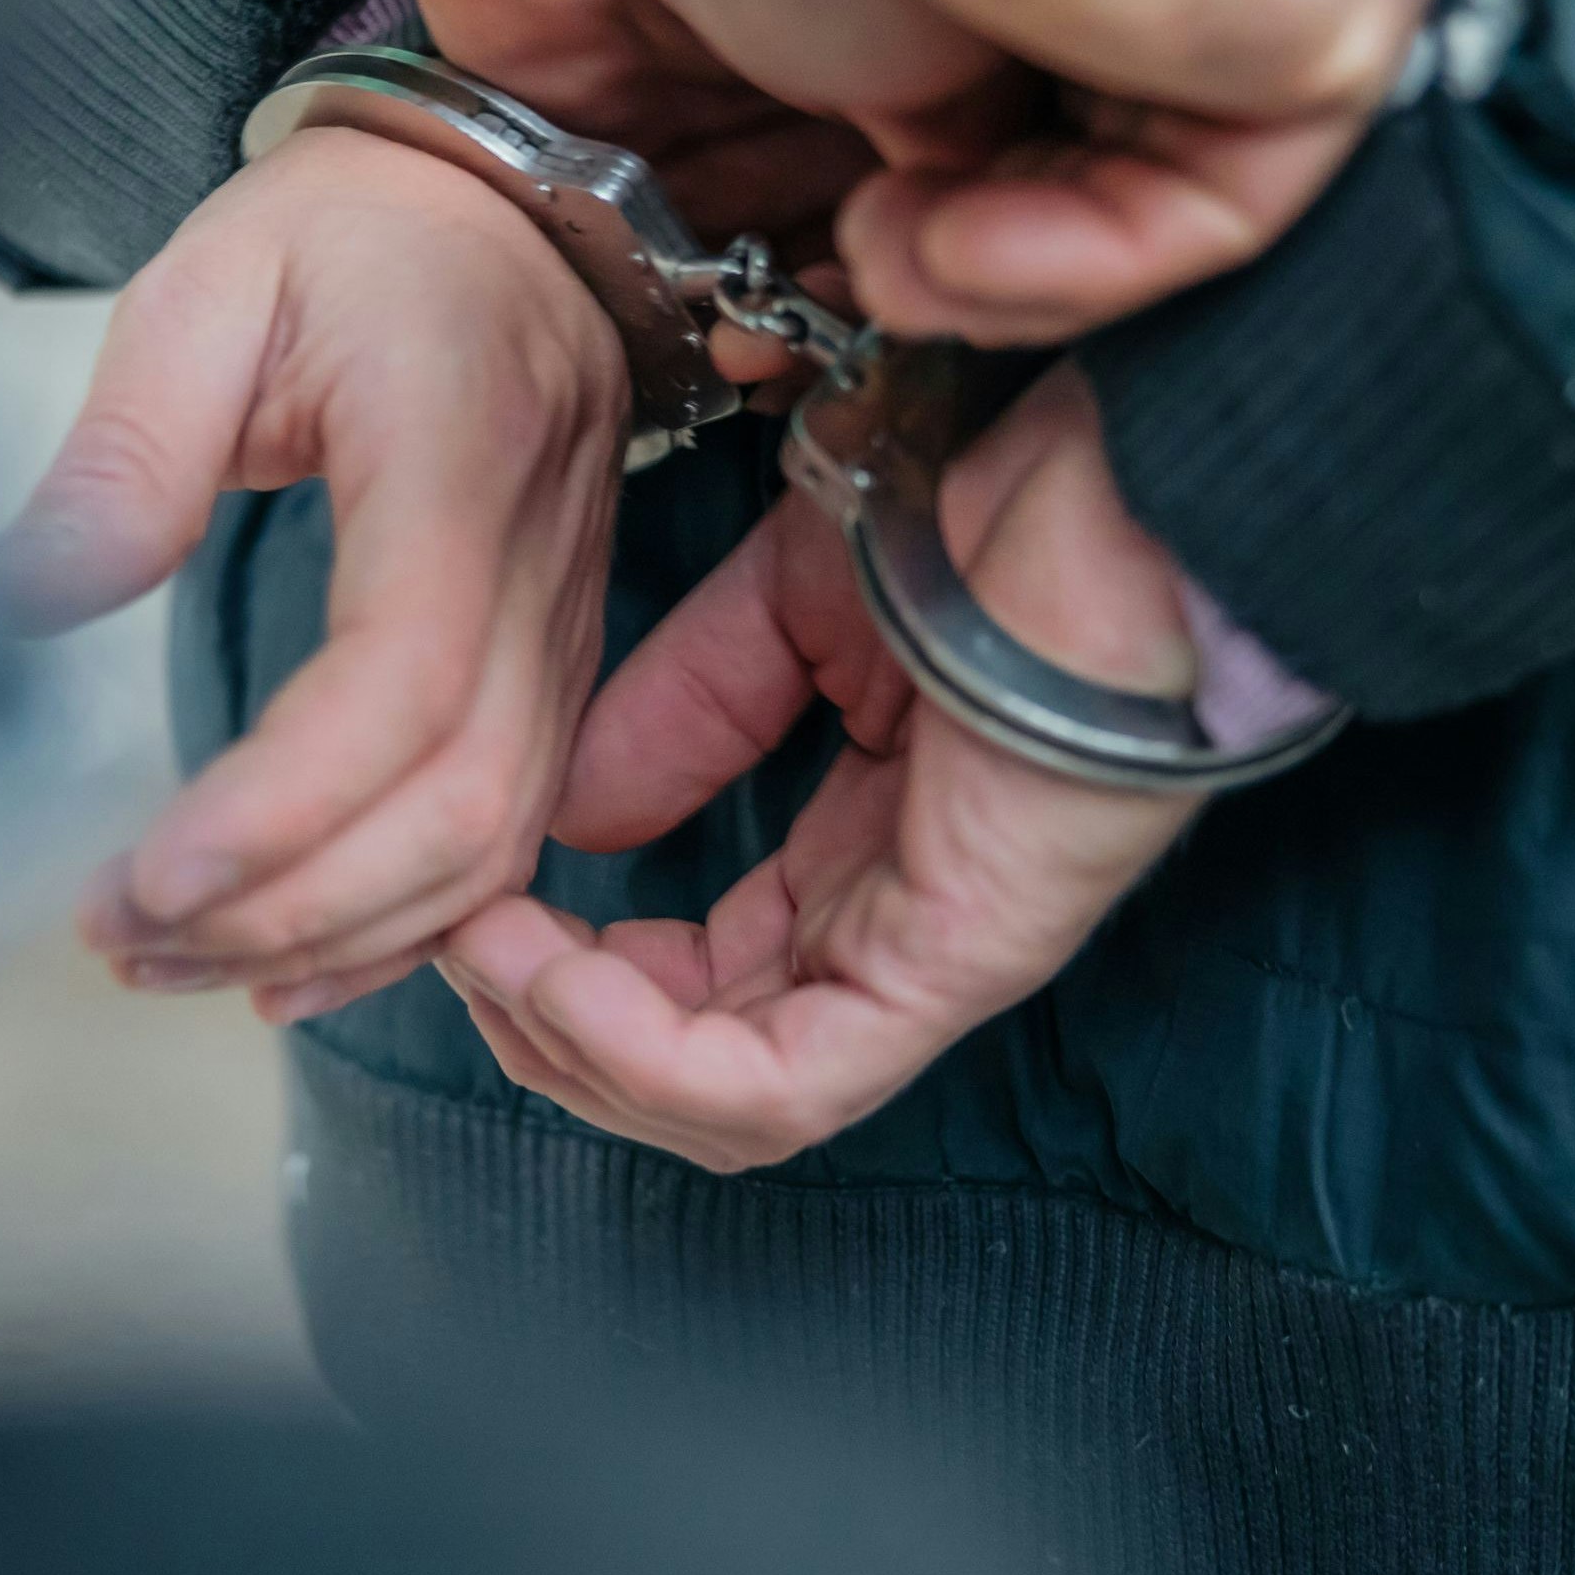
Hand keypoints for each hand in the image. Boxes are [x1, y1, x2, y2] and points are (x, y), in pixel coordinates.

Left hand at [0, 125, 629, 1022]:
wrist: (508, 208)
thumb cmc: (358, 235)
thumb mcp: (211, 289)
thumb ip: (125, 453)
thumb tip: (18, 601)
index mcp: (459, 451)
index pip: (405, 674)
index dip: (285, 804)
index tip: (149, 872)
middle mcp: (541, 560)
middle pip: (460, 799)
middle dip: (287, 902)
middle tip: (119, 933)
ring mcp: (568, 624)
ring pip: (494, 842)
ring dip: (334, 932)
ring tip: (170, 957)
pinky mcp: (558, 665)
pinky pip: (510, 831)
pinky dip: (405, 923)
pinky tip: (288, 960)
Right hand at [439, 366, 1202, 1170]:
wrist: (1114, 469)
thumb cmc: (1000, 511)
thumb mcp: (785, 604)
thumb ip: (681, 708)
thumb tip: (569, 816)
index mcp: (868, 859)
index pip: (703, 985)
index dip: (573, 969)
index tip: (479, 899)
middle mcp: (899, 930)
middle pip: (699, 1069)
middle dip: (551, 1030)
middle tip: (460, 943)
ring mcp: (931, 958)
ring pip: (729, 1105)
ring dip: (578, 1047)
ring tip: (492, 955)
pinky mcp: (954, 961)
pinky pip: (781, 1083)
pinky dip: (648, 1053)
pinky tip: (559, 971)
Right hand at [668, 0, 1452, 344]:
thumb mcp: (839, 5)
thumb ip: (925, 88)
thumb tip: (965, 192)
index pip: (1065, 68)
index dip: (957, 185)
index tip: (866, 222)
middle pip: (1120, 145)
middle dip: (979, 246)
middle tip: (881, 260)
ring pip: (1171, 191)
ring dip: (1011, 271)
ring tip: (905, 260)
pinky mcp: (1348, 15)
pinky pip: (1225, 202)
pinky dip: (1087, 262)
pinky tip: (964, 248)